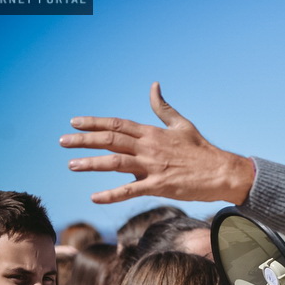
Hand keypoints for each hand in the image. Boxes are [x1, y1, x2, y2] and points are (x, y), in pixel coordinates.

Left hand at [60, 82, 254, 204]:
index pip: (117, 124)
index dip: (94, 122)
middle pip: (110, 140)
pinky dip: (111, 195)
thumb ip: (163, 108)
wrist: (222, 172)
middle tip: (62, 142)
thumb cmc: (202, 150)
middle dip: (83, 140)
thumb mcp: (182, 124)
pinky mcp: (159, 186)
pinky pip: (130, 191)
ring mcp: (153, 167)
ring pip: (115, 162)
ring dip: (91, 163)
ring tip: (71, 165)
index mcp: (153, 132)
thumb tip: (153, 86)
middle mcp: (149, 147)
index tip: (74, 122)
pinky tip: (94, 198)